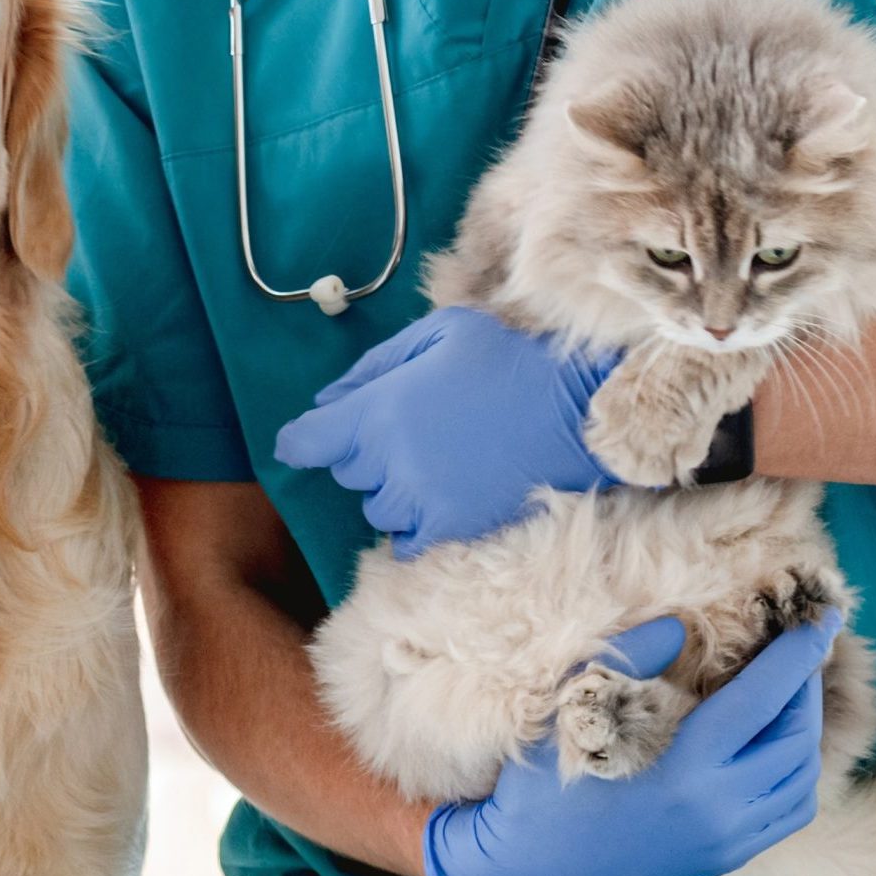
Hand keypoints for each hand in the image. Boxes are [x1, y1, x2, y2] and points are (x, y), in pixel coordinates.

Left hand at [274, 307, 617, 556]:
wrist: (573, 409)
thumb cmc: (506, 360)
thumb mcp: (438, 334)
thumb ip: (375, 365)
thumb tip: (327, 401)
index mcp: (379, 409)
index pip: (307, 441)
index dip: (302, 441)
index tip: (308, 441)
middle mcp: (389, 460)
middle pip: (347, 473)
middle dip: (366, 453)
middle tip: (412, 430)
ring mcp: (419, 499)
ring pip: (376, 508)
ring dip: (393, 489)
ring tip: (436, 462)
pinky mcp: (450, 527)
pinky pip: (406, 540)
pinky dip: (416, 523)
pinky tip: (443, 496)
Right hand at [422, 613, 837, 875]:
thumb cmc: (540, 791)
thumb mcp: (574, 712)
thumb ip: (630, 659)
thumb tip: (681, 624)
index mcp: (687, 773)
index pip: (763, 700)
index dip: (797, 654)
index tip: (823, 616)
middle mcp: (720, 813)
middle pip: (795, 737)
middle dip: (807, 684)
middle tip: (803, 643)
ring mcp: (727, 844)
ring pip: (802, 778)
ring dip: (806, 726)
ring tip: (792, 687)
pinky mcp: (724, 860)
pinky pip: (788, 811)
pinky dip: (796, 768)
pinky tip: (777, 741)